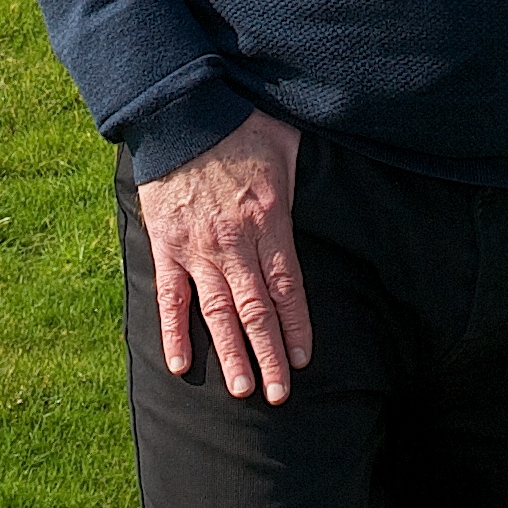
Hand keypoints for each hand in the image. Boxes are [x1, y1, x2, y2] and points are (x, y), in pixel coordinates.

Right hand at [138, 111, 312, 404]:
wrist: (180, 112)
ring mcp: (197, 247)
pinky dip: (174, 331)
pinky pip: (170, 297)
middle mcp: (234, 241)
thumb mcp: (288, 146)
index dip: (296, 325)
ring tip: (242, 391)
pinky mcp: (166, 245)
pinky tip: (181, 365)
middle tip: (278, 395)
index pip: (288, 285)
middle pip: (255, 309)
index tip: (303, 358)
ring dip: (230, 354)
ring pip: (217, 311)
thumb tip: (341, 183)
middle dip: (269, 355)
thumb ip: (308, 178)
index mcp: (269, 219)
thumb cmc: (240, 124)